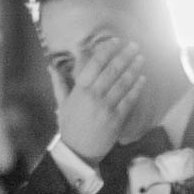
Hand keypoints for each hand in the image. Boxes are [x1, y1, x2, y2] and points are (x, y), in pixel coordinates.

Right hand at [52, 36, 145, 163]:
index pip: (95, 63)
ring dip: (134, 68)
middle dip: (125, 55)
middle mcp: (94, 96)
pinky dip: (137, 87)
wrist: (78, 152)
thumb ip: (59, 83)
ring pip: (123, 82)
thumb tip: (51, 65)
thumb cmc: (70, 126)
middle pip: (112, 70)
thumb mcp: (62, 103)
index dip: (107, 50)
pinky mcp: (117, 119)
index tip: (116, 41)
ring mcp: (107, 107)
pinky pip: (130, 99)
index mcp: (80, 90)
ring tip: (140, 58)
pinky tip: (142, 78)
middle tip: (134, 45)